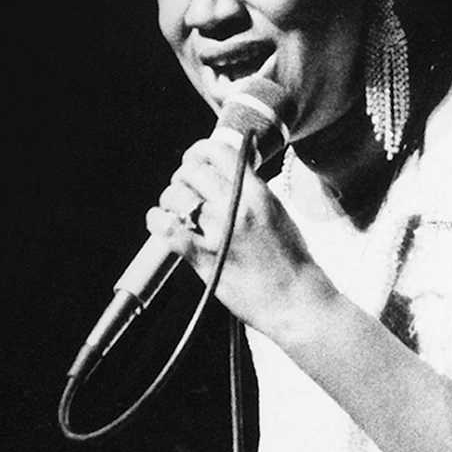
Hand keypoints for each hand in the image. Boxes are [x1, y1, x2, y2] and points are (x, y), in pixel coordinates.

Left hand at [149, 125, 323, 338]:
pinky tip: (161, 221)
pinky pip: (166, 229)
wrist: (295, 301)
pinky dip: (157, 221)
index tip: (196, 159)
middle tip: (185, 187)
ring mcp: (218, 233)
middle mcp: (236, 208)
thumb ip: (251, 190)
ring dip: (170, 199)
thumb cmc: (290, 261)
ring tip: (176, 209)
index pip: (218, 151)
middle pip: (192, 170)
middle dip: (183, 175)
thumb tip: (226, 172)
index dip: (200, 151)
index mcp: (257, 193)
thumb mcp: (278, 212)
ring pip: (175, 196)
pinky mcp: (202, 258)